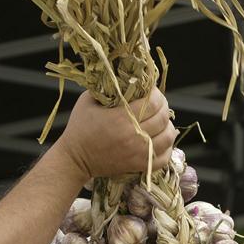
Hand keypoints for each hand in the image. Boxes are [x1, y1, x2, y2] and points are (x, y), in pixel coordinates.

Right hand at [57, 88, 176, 180]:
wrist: (75, 159)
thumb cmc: (80, 127)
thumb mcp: (88, 101)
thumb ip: (106, 88)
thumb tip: (123, 77)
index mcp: (120, 118)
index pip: (153, 103)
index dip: (157, 95)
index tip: (153, 91)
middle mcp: (132, 136)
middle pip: (163, 119)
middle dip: (164, 107)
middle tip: (159, 104)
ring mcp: (137, 153)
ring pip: (167, 138)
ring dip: (168, 127)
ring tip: (163, 121)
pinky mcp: (138, 165)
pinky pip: (163, 158)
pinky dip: (167, 148)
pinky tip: (162, 140)